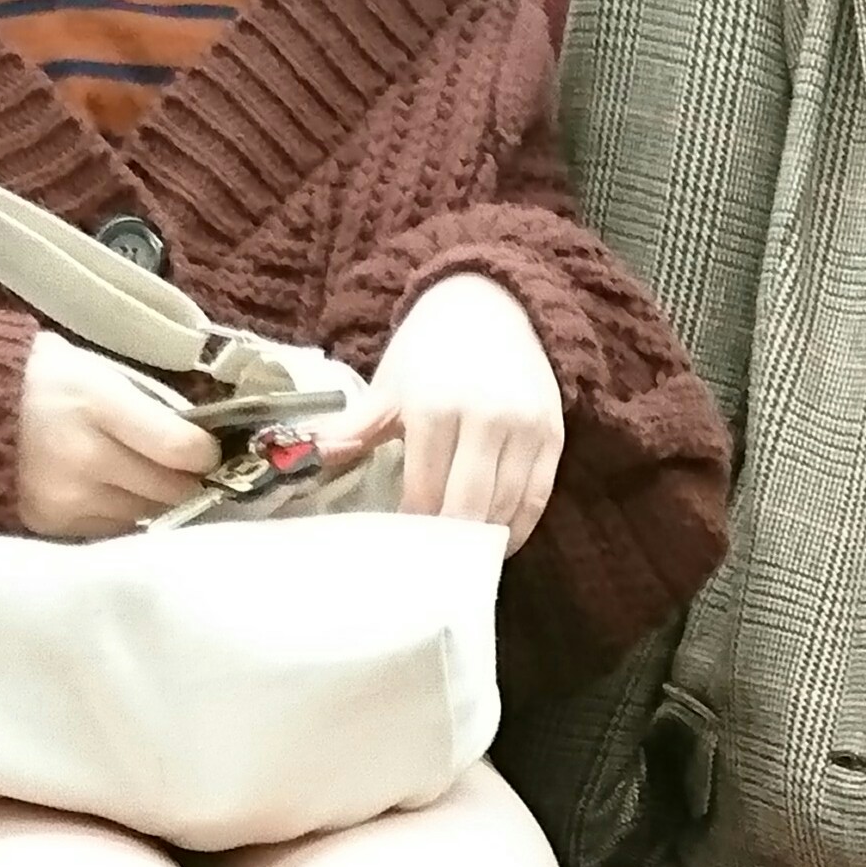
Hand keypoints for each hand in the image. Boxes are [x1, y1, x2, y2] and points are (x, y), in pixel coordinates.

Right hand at [15, 328, 217, 536]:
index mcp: (96, 403)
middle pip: (170, 490)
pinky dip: (121, 516)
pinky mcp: (51, 526)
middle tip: (189, 471)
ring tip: (148, 481)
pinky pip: (111, 531)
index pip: (180, 449)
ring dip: (155, 502)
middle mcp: (84, 457)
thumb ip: (142, 406)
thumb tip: (195, 441)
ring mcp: (66, 498)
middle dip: (187, 482)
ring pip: (146, 516)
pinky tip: (114, 495)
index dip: (206, 453)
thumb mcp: (92, 371)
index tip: (208, 449)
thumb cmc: (34, 379)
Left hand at [368, 272, 564, 538]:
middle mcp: (486, 419)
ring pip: (505, 508)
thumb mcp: (390, 384)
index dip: (411, 529)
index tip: (399, 546)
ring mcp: (525, 428)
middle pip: (467, 509)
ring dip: (482, 538)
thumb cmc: (431, 350)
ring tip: (459, 555)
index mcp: (435, 408)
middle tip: (429, 563)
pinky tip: (497, 540)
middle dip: (447, 542)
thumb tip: (312, 456)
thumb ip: (357, 426)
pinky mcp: (553, 434)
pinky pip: (537, 497)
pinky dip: (518, 526)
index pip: (424, 494)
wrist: (492, 303)